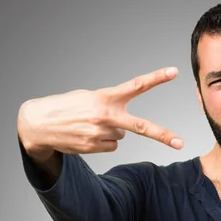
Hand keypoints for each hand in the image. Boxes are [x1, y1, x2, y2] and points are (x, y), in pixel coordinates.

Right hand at [17, 67, 183, 158]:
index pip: (135, 85)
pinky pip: (112, 145)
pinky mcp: (95, 147)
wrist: (39, 123)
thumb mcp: (88, 97)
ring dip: (110, 131)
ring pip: (121, 135)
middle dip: (163, 135)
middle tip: (181, 143)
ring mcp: (101, 134)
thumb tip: (125, 131)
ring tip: (90, 125)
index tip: (174, 72)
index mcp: (105, 97)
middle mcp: (106, 116)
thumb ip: (110, 108)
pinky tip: (88, 135)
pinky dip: (102, 141)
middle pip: (141, 127)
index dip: (155, 78)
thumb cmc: (67, 106)